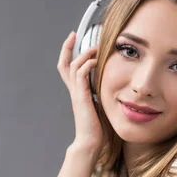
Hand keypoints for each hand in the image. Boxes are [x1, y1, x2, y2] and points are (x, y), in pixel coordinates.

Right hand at [57, 31, 103, 154]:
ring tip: (94, 47)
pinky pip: (81, 74)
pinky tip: (97, 61)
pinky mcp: (81, 97)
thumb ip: (101, 92)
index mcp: (78, 92)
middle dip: (67, 47)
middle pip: (63, 64)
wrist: (91, 142)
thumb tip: (113, 83)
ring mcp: (77, 93)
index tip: (74, 39)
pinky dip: (88, 64)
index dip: (68, 53)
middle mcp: (74, 90)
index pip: (68, 68)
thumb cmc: (97, 127)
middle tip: (73, 35)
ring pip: (73, 66)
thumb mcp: (101, 104)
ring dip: (84, 53)